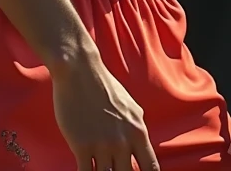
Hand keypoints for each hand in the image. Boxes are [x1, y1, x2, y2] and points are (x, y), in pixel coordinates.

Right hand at [52, 52, 158, 170]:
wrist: (79, 69)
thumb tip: (141, 148)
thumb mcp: (130, 106)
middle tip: (113, 169)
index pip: (151, 168)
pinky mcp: (82, 146)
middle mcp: (123, 142)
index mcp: (138, 132)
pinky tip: (84, 170)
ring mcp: (103, 145)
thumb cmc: (103, 85)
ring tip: (98, 169)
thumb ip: (136, 129)